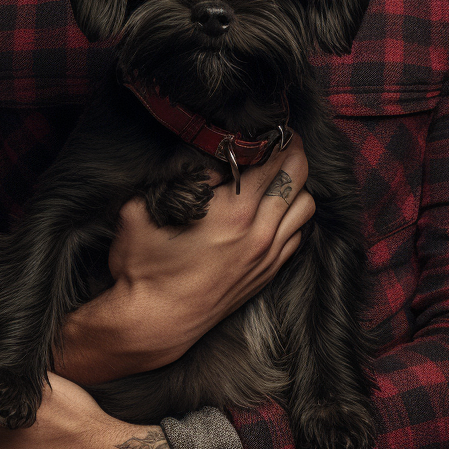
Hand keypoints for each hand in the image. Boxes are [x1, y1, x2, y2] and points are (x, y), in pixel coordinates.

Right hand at [56, 137, 312, 382]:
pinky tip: (274, 207)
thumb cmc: (142, 265)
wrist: (153, 323)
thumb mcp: (145, 207)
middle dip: (291, 150)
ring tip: (277, 171)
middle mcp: (259, 232)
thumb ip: (176, 177)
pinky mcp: (267, 273)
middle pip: (297, 174)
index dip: (271, 135)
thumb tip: (207, 153)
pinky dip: (293, 215)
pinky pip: (298, 234)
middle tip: (277, 139)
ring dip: (296, 183)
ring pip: (306, 205)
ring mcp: (267, 255)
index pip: (271, 157)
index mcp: (232, 211)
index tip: (263, 125)